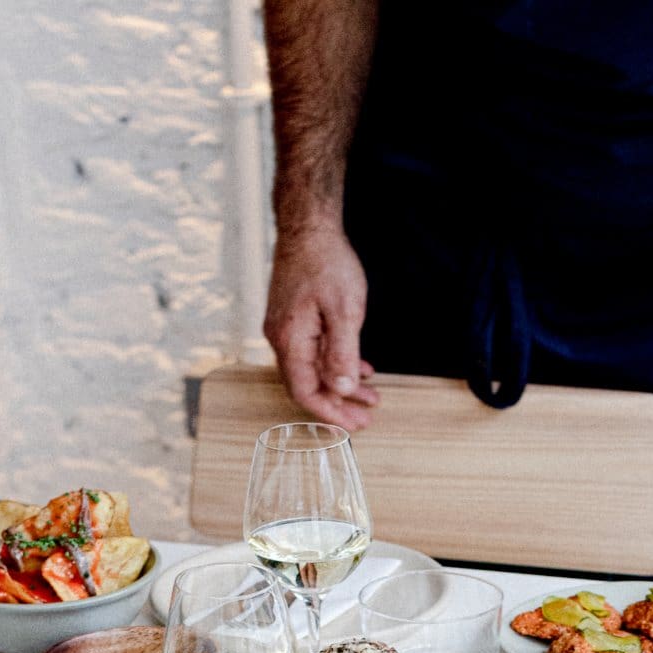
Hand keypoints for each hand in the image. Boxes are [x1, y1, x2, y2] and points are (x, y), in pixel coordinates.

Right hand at [264, 225, 379, 430]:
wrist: (308, 226)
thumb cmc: (326, 262)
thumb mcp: (344, 310)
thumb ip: (342, 352)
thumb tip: (342, 388)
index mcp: (290, 340)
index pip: (304, 391)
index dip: (328, 412)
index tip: (351, 425)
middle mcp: (281, 339)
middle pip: (308, 385)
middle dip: (338, 404)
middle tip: (365, 418)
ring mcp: (286, 329)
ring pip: (313, 369)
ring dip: (341, 384)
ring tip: (371, 396)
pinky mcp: (294, 320)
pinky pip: (314, 352)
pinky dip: (336, 363)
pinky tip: (359, 367)